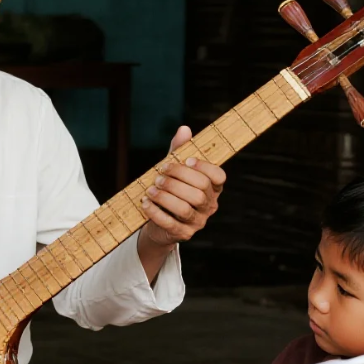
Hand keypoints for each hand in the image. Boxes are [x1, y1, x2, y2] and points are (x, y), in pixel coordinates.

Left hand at [140, 126, 225, 249]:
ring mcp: (198, 222)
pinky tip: (145, 203)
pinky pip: (171, 224)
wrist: (158, 221)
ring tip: (151, 189)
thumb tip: (184, 129)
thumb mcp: (174, 168)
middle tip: (159, 175)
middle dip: (177, 179)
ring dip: (165, 196)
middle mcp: (209, 205)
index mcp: (212, 188)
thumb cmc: (170, 189)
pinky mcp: (183, 234)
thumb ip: (179, 150)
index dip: (204, 167)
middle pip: (200, 191)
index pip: (218, 177)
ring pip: (186, 208)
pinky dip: (156, 212)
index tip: (186, 160)